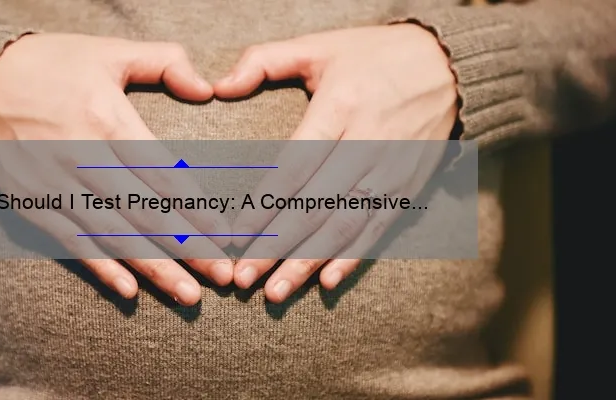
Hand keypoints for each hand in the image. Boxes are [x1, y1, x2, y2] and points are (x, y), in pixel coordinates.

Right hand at [0, 33, 232, 305]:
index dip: (195, 209)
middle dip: (187, 249)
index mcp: (105, 118)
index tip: (224, 237)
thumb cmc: (55, 64)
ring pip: (111, 234)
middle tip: (221, 278)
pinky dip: (100, 266)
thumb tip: (207, 88)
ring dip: (152, 268)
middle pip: (143, 212)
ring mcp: (52, 183)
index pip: (160, 174)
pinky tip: (129, 289)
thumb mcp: (111, 50)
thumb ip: (165, 62)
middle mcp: (79, 155)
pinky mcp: (30, 200)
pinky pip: (69, 240)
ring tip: (188, 295)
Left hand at [214, 24, 457, 302]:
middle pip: (316, 205)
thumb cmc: (371, 55)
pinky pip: (378, 228)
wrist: (447, 65)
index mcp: (341, 106)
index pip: (296, 165)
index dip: (264, 204)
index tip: (234, 234)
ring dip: (308, 262)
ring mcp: (392, 169)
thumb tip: (218, 87)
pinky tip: (327, 281)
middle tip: (244, 277)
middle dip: (277, 246)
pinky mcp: (408, 186)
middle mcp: (369, 142)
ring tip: (276, 292)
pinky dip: (353, 257)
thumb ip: (263, 61)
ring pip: (345, 225)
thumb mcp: (318, 45)